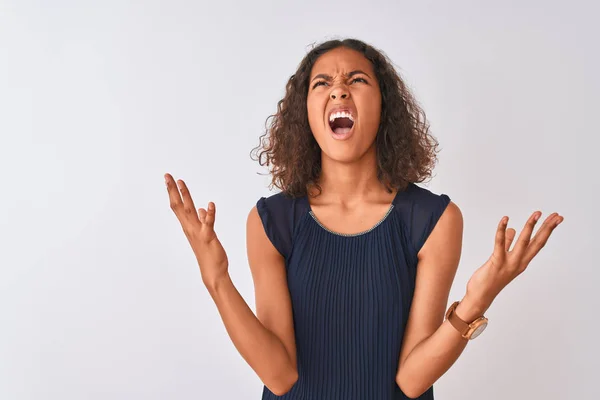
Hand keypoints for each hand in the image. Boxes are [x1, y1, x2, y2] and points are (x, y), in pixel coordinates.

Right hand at [165, 173, 228, 288]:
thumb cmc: (209, 254)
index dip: (174, 192)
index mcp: (189, 226)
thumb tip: (203, 210)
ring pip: (189, 211)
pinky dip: (209, 214)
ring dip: (185, 196)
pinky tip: (211, 204)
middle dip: (173, 190)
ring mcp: (197, 232)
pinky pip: (208, 224)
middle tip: (167, 176)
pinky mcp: (208, 237)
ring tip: (181, 182)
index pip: (179, 206)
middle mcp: (190, 228)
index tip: (169, 179)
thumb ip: (203, 220)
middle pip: (178, 206)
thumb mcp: (206, 233)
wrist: (213, 272)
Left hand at [465, 211, 563, 311]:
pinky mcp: (497, 263)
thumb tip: (512, 229)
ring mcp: (509, 263)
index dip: (547, 231)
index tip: (556, 219)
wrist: (480, 297)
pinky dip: (502, 231)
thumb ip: (507, 244)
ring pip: (524, 242)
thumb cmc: (489, 279)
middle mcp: (519, 262)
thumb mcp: (500, 259)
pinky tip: (505, 219)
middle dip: (547, 228)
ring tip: (537, 214)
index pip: (538, 243)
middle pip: (537, 242)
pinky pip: (500, 244)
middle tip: (556, 215)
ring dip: (531, 226)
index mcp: (521, 261)